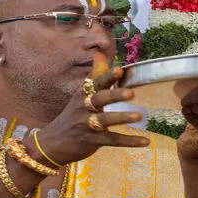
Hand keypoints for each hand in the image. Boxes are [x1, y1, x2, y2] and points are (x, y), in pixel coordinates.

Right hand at [29, 52, 148, 165]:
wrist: (52, 144)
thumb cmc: (73, 115)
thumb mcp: (81, 95)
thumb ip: (94, 75)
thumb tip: (100, 54)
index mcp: (83, 94)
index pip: (96, 83)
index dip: (107, 76)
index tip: (120, 70)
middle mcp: (84, 108)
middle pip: (99, 99)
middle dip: (114, 95)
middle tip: (131, 93)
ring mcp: (87, 125)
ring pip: (105, 120)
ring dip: (122, 117)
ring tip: (139, 116)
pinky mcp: (92, 141)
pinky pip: (112, 140)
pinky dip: (129, 141)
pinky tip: (145, 141)